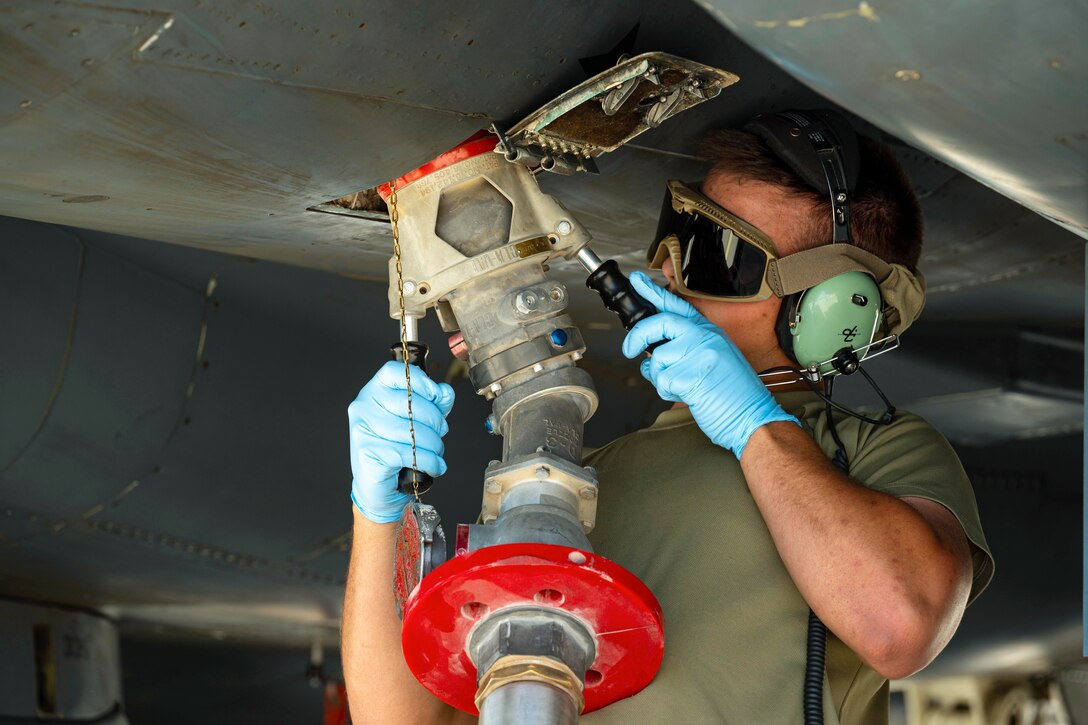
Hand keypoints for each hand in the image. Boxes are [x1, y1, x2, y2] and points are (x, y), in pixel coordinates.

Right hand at [348, 361, 454, 522]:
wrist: (378, 486)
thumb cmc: (397, 448)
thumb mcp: (419, 420)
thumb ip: (433, 402)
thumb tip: (445, 392)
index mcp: (374, 391)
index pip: (396, 372)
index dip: (421, 381)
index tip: (436, 395)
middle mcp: (364, 406)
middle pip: (411, 402)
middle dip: (435, 421)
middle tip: (440, 433)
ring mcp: (363, 429)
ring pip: (413, 430)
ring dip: (434, 445)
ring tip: (436, 453)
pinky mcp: (369, 452)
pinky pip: (411, 453)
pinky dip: (430, 462)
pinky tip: (433, 466)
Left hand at [622, 271, 797, 457]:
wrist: (753, 417)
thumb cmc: (732, 392)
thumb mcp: (713, 357)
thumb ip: (686, 346)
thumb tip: (653, 346)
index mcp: (710, 331)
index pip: (678, 305)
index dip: (654, 292)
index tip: (637, 281)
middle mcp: (706, 337)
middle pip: (660, 322)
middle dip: (637, 336)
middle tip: (628, 349)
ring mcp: (700, 355)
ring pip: (658, 359)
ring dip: (660, 378)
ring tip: (683, 385)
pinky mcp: (693, 377)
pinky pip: (662, 381)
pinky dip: (668, 392)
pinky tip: (688, 394)